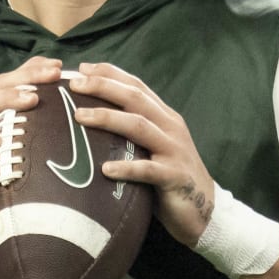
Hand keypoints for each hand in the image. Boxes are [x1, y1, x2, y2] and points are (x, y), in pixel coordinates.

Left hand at [68, 61, 216, 245]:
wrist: (205, 210)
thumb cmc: (168, 178)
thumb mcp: (153, 147)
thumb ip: (133, 131)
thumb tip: (92, 119)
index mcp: (165, 117)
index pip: (137, 86)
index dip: (110, 74)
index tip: (82, 69)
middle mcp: (171, 127)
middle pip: (135, 98)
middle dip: (103, 87)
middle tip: (74, 85)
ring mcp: (174, 151)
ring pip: (139, 126)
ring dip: (107, 119)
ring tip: (79, 116)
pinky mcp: (175, 177)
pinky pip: (148, 170)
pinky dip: (126, 168)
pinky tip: (106, 169)